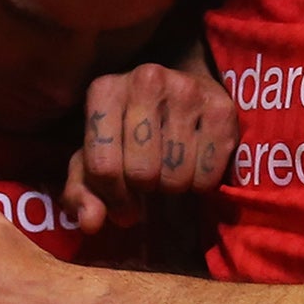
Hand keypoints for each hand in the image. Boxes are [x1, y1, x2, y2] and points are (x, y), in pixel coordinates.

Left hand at [64, 61, 238, 231]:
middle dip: (143, 189)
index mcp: (104, 90)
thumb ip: (81, 193)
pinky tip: (194, 166)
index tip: (122, 202)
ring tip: (169, 170)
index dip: (112, 198)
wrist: (181, 98)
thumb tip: (91, 223)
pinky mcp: (222, 107)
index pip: (102, 167)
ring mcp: (186, 90)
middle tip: (149, 182)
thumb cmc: (128, 133)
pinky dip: (201, 183)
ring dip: (172, 186)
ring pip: (176, 175)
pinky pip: (209, 174)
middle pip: (141, 173)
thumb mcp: (94, 159)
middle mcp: (145, 80)